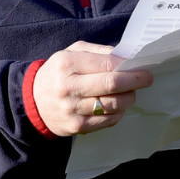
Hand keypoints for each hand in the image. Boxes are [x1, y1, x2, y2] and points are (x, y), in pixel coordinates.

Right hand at [33, 41, 153, 136]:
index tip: (142, 67)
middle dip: (135, 81)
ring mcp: (72, 108)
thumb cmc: (58, 74)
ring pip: (114, 105)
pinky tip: (117, 107)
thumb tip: (128, 57)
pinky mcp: (76, 126)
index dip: (129, 66)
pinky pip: (108, 121)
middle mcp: (68, 86)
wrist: (32, 102)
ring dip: (129, 98)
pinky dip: (118, 113)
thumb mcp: (71, 53)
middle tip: (147, 79)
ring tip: (130, 94)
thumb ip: (98, 52)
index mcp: (67, 64)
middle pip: (113, 84)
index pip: (107, 64)